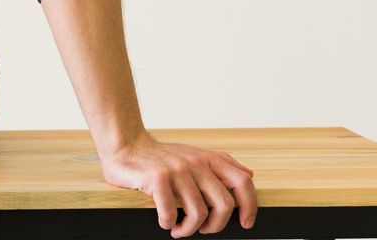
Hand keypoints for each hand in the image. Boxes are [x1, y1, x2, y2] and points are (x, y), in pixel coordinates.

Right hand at [100, 132, 257, 235]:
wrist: (127, 145)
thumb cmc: (160, 157)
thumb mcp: (195, 155)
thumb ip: (221, 165)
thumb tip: (249, 175)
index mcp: (209, 159)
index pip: (242, 182)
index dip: (250, 206)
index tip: (246, 223)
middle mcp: (197, 163)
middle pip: (224, 205)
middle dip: (216, 226)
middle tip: (204, 229)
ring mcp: (178, 169)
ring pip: (198, 213)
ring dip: (188, 230)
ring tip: (179, 229)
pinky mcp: (158, 177)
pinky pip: (171, 213)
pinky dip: (168, 223)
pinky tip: (164, 220)